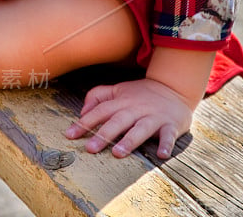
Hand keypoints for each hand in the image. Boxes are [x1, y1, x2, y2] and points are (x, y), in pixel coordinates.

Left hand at [64, 77, 193, 159]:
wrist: (173, 88)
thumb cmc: (141, 94)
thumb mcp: (119, 90)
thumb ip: (98, 96)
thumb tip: (82, 111)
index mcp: (121, 101)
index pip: (100, 111)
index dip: (84, 122)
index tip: (69, 135)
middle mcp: (135, 108)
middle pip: (117, 121)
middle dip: (103, 134)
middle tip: (90, 148)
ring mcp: (153, 117)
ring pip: (140, 129)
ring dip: (129, 140)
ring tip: (118, 153)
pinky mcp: (171, 125)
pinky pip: (168, 135)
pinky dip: (166, 144)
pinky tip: (161, 155)